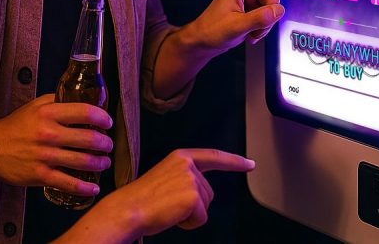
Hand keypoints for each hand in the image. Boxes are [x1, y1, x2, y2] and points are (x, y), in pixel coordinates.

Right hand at [0, 94, 112, 196]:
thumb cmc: (16, 125)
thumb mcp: (35, 106)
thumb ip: (58, 100)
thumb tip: (83, 98)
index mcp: (48, 113)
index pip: (84, 112)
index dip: (102, 118)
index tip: (107, 123)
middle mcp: (48, 134)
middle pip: (88, 139)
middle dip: (105, 144)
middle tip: (108, 146)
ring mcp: (45, 156)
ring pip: (83, 162)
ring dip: (100, 163)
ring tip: (104, 162)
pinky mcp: (40, 175)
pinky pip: (68, 183)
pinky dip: (85, 187)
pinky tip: (93, 187)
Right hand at [107, 148, 253, 236]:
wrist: (129, 209)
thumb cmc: (142, 198)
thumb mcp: (165, 177)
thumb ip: (184, 176)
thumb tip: (200, 190)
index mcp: (180, 157)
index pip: (214, 156)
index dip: (234, 161)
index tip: (249, 164)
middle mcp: (188, 164)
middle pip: (209, 191)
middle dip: (194, 204)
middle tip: (169, 204)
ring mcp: (191, 179)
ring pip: (206, 205)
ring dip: (190, 213)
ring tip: (168, 209)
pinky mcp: (193, 196)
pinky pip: (202, 218)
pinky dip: (189, 223)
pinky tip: (173, 216)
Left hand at [191, 0, 294, 52]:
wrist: (203, 41)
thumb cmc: (212, 30)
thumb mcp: (236, 26)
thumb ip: (258, 19)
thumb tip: (278, 11)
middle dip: (269, 15)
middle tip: (255, 27)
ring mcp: (248, 0)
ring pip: (272, 9)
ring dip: (265, 24)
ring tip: (250, 32)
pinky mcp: (250, 11)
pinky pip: (267, 17)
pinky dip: (262, 28)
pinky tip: (250, 34)